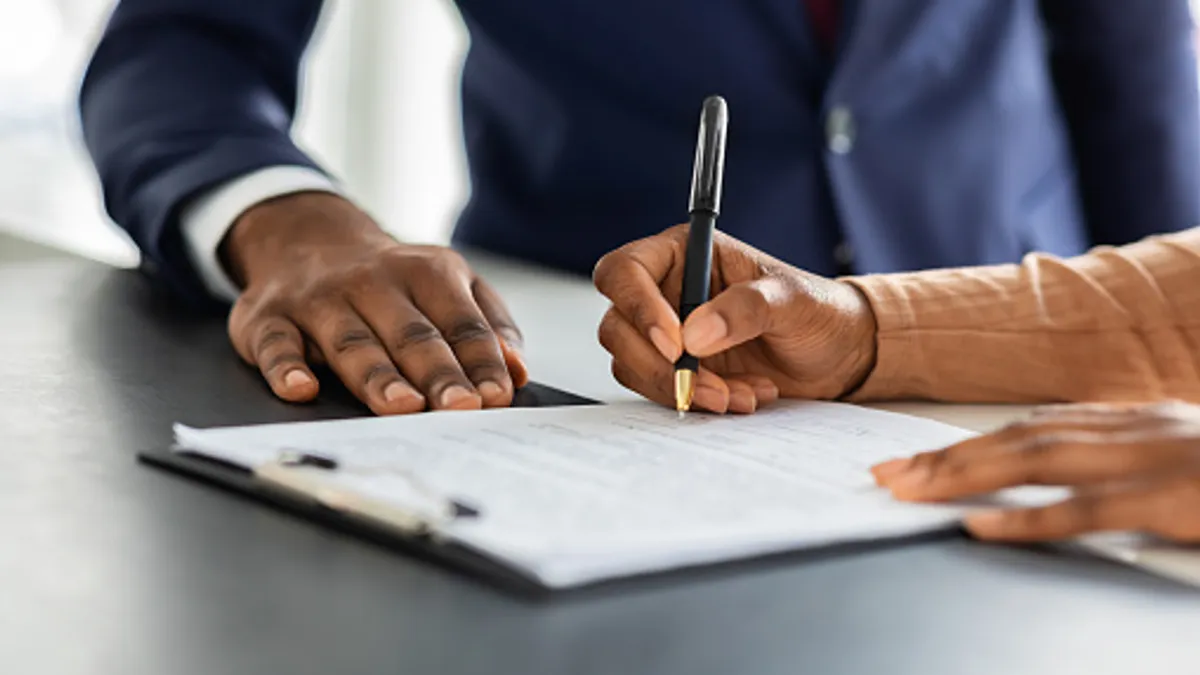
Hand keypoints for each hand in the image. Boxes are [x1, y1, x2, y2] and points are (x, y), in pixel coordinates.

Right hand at [221, 192, 527, 414]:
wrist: (307, 239)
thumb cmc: (392, 282)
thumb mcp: (450, 284)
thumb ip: (489, 324)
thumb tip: (517, 369)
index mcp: (427, 272)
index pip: (460, 322)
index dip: (480, 359)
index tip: (497, 395)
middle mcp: (372, 282)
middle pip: (411, 334)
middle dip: (437, 373)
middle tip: (459, 408)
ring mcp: (319, 300)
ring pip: (352, 342)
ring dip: (377, 376)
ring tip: (402, 406)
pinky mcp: (269, 317)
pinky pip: (276, 344)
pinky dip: (286, 367)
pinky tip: (301, 389)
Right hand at [592, 224, 876, 413]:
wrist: (837, 354)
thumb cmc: (817, 311)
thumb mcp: (791, 301)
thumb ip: (745, 308)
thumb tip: (695, 335)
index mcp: (684, 253)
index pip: (625, 270)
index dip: (637, 306)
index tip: (675, 343)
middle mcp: (666, 290)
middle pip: (618, 326)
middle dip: (660, 364)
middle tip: (709, 384)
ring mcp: (667, 333)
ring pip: (633, 364)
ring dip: (683, 388)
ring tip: (739, 393)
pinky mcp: (676, 370)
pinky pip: (659, 390)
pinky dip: (696, 401)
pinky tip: (741, 395)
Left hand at [872, 401, 1199, 541]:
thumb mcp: (1182, 458)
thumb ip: (1124, 463)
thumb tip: (1061, 484)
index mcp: (1135, 420)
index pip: (1029, 427)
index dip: (966, 442)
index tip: (912, 458)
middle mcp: (1135, 429)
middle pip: (1016, 438)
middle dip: (944, 457)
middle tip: (885, 475)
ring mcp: (1153, 461)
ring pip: (1036, 461)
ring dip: (963, 476)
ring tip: (909, 491)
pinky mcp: (1173, 500)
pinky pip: (1086, 509)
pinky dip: (1028, 519)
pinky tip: (982, 527)